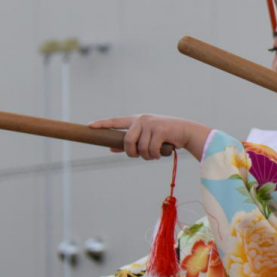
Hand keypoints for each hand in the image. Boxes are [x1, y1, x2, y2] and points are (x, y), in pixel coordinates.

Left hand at [89, 115, 209, 159]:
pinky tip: (160, 153)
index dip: (102, 124)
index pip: (116, 121)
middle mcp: (142, 120)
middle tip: (139, 156)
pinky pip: (151, 149)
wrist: (186, 132)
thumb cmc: (166, 135)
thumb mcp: (147, 136)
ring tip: (154, 154)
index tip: (89, 126)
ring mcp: (151, 124)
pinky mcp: (160, 130)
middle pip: (127, 141)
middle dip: (132, 153)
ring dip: (147, 156)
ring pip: (141, 148)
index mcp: (137, 120)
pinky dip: (155, 155)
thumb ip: (130, 141)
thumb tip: (111, 149)